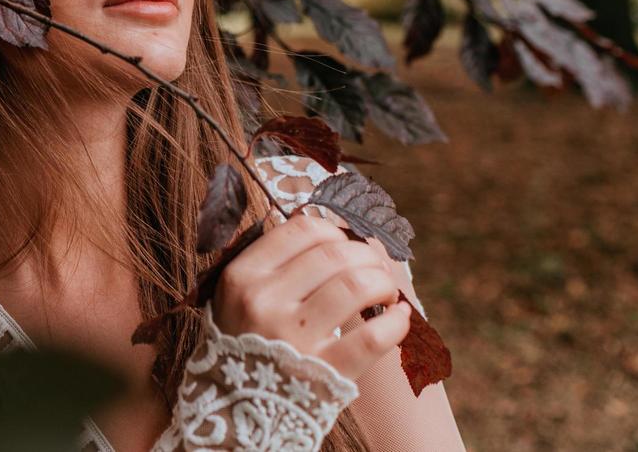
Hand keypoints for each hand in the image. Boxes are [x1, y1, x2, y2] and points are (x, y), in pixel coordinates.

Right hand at [211, 212, 411, 382]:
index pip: (301, 230)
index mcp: (242, 276)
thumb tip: (328, 230)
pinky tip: (400, 317)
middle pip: (334, 254)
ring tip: (385, 291)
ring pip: (355, 285)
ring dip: (382, 282)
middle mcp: (264, 301)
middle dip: (366, 255)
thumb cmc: (246, 342)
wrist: (238, 408)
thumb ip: (271, 262)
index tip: (344, 245)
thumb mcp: (237, 297)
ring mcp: (294, 338)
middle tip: (374, 268)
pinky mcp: (323, 371)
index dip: (334, 231)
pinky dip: (396, 323)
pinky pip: (372, 338)